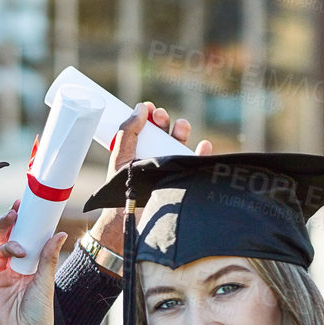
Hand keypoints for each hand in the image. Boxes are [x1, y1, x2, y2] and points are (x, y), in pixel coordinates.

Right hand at [0, 202, 63, 324]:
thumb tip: (60, 234)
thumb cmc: (38, 315)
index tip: (31, 206)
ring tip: (13, 217)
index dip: (28, 222)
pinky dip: (5, 247)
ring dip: (5, 228)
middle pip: (10, 235)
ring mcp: (3, 271)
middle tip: (17, 207)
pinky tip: (17, 248)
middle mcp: (16, 265)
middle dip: (12, 219)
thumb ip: (48, 258)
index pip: (28, 238)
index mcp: (31, 265)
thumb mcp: (46, 283)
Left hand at [85, 103, 215, 257]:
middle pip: (164, 133)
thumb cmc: (121, 190)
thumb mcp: (120, 157)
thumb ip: (127, 132)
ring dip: (182, 131)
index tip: (149, 108)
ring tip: (180, 126)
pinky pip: (197, 162)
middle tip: (160, 116)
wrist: (131, 217)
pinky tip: (202, 145)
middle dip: (164, 121)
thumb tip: (140, 108)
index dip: (149, 116)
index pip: (146, 130)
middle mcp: (154, 158)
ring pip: (181, 144)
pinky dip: (203, 152)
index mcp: (138, 152)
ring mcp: (170, 168)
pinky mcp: (182, 179)